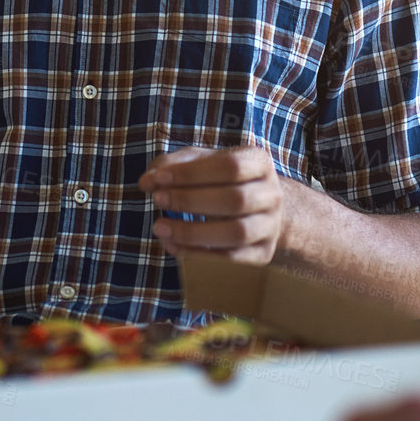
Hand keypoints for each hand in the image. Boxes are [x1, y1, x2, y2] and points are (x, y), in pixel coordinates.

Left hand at [138, 145, 285, 264]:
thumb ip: (173, 165)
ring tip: (160, 228)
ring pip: (236, 233)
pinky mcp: (263, 253)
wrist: (261, 210)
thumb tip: (147, 181)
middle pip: (235, 200)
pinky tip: (173, 245)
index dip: (192, 174)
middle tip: (158, 201)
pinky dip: (198, 253)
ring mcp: (270, 226)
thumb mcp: (201, 162)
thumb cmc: (222, 180)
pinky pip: (231, 257)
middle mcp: (272, 194)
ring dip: (193, 232)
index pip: (230, 166)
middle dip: (190, 201)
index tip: (159, 179)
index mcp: (259, 163)